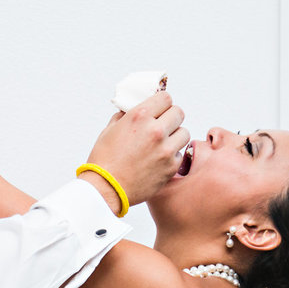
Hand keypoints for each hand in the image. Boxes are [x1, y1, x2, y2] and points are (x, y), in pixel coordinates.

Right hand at [82, 92, 188, 210]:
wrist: (106, 189)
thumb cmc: (104, 160)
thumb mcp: (109, 130)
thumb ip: (125, 116)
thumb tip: (133, 109)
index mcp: (140, 116)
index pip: (165, 98)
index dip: (162, 103)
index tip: (159, 109)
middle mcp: (156, 130)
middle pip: (178, 113)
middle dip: (170, 117)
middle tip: (163, 125)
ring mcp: (166, 149)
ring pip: (184, 133)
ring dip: (175, 136)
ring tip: (163, 143)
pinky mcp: (170, 167)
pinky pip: (180, 154)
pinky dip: (172, 155)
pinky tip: (159, 159)